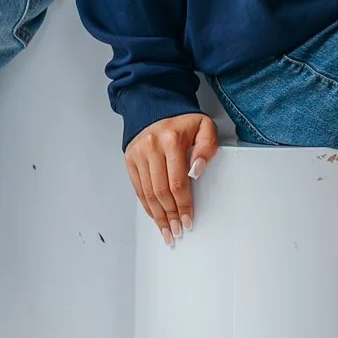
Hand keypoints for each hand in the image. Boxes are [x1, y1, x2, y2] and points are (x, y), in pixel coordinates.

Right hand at [125, 112, 219, 243]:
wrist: (155, 105)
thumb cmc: (182, 120)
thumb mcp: (204, 126)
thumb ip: (207, 147)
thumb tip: (197, 170)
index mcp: (171, 140)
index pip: (177, 183)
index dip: (183, 205)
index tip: (188, 220)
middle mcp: (151, 148)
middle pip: (161, 192)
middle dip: (170, 215)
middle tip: (176, 231)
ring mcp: (138, 154)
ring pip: (147, 193)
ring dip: (157, 216)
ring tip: (165, 230)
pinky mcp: (130, 159)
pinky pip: (138, 188)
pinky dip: (146, 205)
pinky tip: (154, 216)